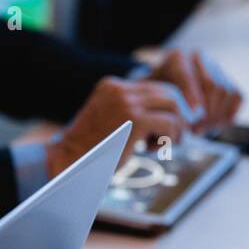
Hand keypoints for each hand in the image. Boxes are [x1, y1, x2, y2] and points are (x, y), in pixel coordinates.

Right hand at [47, 76, 188, 173]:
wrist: (70, 162)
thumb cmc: (89, 149)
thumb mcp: (108, 120)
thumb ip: (129, 111)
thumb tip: (165, 113)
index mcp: (111, 85)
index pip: (153, 87)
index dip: (167, 107)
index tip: (170, 126)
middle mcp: (120, 89)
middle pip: (167, 93)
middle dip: (178, 116)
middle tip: (176, 136)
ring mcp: (127, 103)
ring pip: (172, 106)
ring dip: (175, 128)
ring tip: (164, 145)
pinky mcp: (135, 120)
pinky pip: (169, 124)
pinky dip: (170, 138)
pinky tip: (153, 150)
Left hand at [146, 48, 243, 132]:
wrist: (167, 95)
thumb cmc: (155, 103)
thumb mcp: (150, 107)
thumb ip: (153, 120)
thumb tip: (154, 144)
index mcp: (176, 58)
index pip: (186, 76)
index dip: (191, 98)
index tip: (192, 118)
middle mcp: (198, 58)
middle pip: (211, 83)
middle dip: (206, 111)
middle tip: (195, 131)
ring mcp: (216, 67)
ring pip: (225, 90)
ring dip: (216, 115)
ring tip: (201, 130)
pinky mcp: (228, 79)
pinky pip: (237, 96)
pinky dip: (229, 114)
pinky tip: (215, 126)